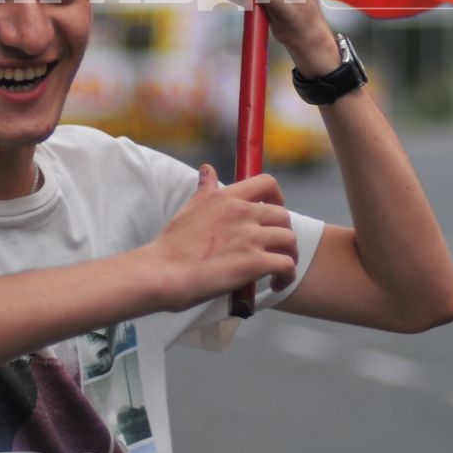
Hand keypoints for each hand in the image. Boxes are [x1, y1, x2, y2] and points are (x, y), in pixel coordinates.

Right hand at [143, 165, 298, 310]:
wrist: (163, 272)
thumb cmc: (172, 245)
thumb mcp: (189, 208)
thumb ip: (204, 189)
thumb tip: (207, 169)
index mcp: (227, 198)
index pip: (267, 183)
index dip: (277, 197)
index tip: (272, 212)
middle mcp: (243, 213)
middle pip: (283, 215)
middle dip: (283, 232)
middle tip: (274, 248)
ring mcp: (251, 238)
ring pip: (289, 240)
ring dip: (289, 255)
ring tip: (278, 270)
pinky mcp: (255, 263)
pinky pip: (286, 265)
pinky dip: (287, 275)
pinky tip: (276, 283)